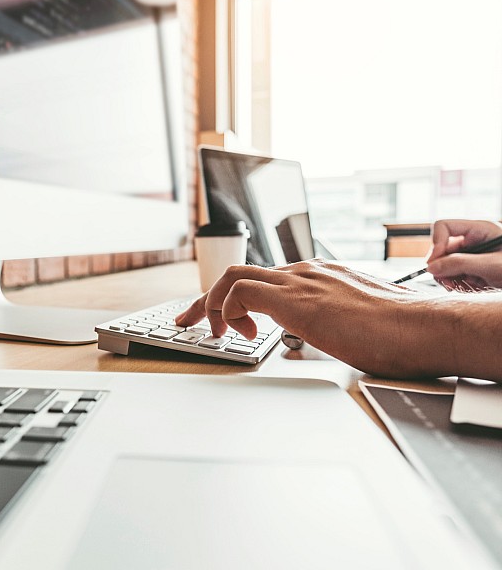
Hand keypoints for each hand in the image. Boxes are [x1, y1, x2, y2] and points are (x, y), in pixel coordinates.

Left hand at [175, 259, 451, 377]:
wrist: (422, 327)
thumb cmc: (398, 332)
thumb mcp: (355, 322)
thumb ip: (333, 322)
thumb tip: (326, 339)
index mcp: (317, 277)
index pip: (261, 279)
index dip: (232, 299)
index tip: (221, 320)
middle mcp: (304, 273)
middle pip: (239, 273)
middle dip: (206, 299)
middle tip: (190, 322)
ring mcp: (299, 281)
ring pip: (234, 277)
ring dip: (211, 305)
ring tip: (213, 333)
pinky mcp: (295, 298)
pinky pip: (240, 291)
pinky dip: (228, 311)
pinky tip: (243, 334)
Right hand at [426, 219, 501, 290]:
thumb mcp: (491, 265)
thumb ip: (460, 264)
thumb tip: (431, 267)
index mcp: (478, 229)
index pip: (443, 226)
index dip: (436, 244)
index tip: (435, 264)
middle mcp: (472, 240)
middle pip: (441, 248)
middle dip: (441, 267)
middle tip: (449, 283)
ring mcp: (471, 254)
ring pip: (444, 263)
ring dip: (449, 277)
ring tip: (464, 286)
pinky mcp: (472, 267)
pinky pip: (453, 273)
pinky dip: (457, 283)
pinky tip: (471, 287)